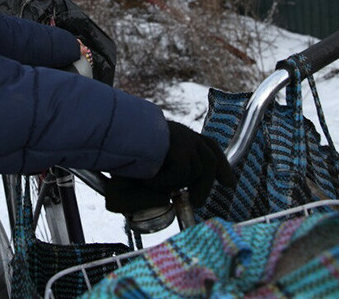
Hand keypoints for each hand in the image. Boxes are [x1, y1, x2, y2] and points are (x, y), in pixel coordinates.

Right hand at [104, 121, 234, 213]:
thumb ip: (150, 194)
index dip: (222, 165)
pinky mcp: (180, 147)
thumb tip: (166, 200)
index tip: (229, 184)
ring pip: (195, 171)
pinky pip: (182, 173)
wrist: (110, 139)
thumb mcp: (138, 181)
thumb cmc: (119, 159)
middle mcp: (184, 135)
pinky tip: (147, 178)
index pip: (209, 147)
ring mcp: (183, 139)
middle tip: (196, 202)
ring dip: (174, 183)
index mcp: (179, 137)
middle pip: (209, 160)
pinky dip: (164, 181)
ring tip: (149, 182)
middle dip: (206, 184)